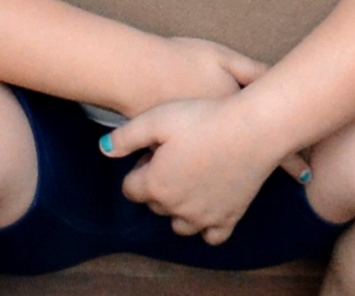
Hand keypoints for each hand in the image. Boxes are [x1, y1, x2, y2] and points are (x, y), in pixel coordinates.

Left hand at [104, 81, 290, 243]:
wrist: (252, 129)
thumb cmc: (202, 118)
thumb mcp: (157, 118)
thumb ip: (125, 137)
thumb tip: (103, 150)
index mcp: (156, 185)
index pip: (130, 189)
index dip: (139, 168)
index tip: (154, 151)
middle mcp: (177, 208)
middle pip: (156, 205)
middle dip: (159, 185)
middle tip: (175, 157)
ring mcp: (204, 217)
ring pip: (180, 224)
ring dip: (179, 207)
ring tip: (190, 179)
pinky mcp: (230, 218)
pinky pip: (212, 236)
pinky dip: (207, 226)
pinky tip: (208, 205)